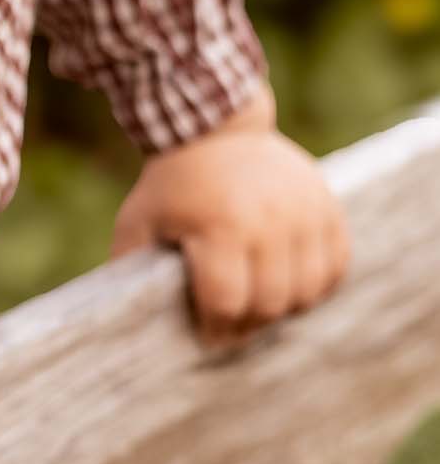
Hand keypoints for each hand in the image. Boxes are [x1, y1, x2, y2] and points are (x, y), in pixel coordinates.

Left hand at [110, 93, 350, 346]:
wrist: (217, 130)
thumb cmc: (172, 186)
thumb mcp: (138, 223)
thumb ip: (131, 269)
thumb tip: (127, 319)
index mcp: (220, 225)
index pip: (227, 302)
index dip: (215, 328)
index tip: (206, 334)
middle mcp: (270, 219)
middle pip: (270, 304)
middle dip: (247, 325)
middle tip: (230, 324)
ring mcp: (305, 211)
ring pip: (308, 291)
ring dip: (283, 309)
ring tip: (258, 304)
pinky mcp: (327, 206)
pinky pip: (336, 266)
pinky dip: (316, 285)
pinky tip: (289, 283)